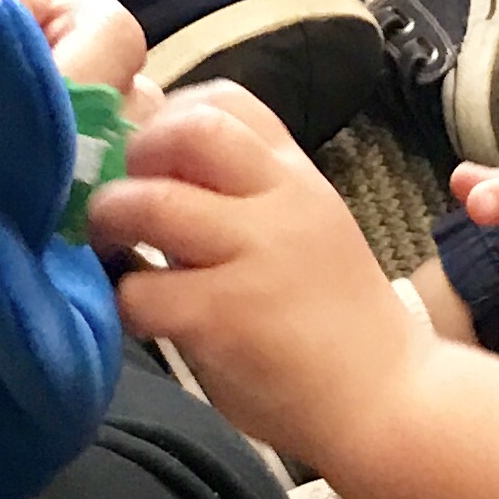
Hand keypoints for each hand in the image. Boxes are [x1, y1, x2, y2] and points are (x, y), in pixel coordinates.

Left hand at [90, 86, 424, 471]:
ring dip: (110, 222)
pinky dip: (124, 301)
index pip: (226, 100)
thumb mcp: (305, 231)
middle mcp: (282, 201)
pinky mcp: (227, 317)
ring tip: (112, 250)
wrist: (388, 398)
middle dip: (135, 154)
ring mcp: (256, 256)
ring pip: (150, 202)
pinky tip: (142, 316)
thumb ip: (244, 195)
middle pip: (190, 130)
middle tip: (127, 197)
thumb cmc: (335, 321)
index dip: (169, 116)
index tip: (152, 158)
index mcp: (297, 177)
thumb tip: (154, 163)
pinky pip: (142, 291)